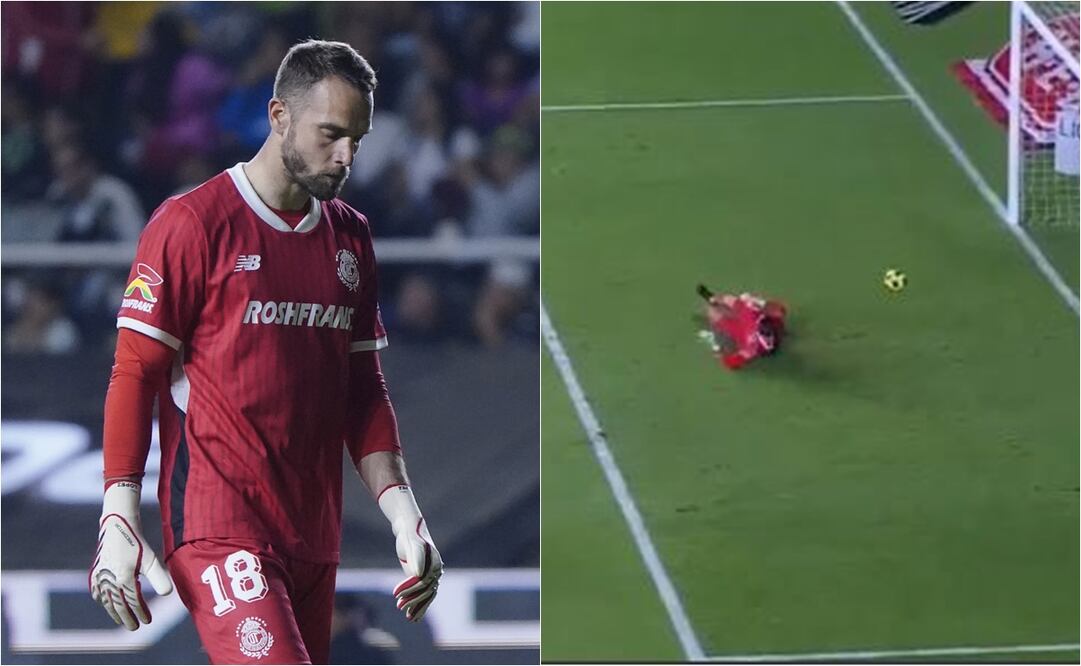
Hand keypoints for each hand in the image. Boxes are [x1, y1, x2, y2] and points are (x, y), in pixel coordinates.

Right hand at [89, 481, 172, 630]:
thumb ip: (159, 578)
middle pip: (118, 606)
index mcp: (124, 578)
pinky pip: (98, 593)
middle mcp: (109, 580)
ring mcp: (100, 578)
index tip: (147, 621)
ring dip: (114, 612)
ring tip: (122, 620)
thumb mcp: (151, 560)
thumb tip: (167, 594)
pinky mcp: (95, 574)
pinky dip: (103, 602)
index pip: (133, 602)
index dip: (140, 613)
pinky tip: (108, 605)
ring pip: (107, 601)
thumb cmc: (137, 543)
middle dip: (127, 618)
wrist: (118, 527)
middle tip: (135, 627)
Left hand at [391, 517, 443, 621]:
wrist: (410, 530)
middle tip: (398, 607)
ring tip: (408, 618)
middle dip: (412, 600)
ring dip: (417, 606)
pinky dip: (420, 605)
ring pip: (428, 595)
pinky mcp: (425, 578)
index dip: (410, 589)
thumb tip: (418, 574)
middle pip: (426, 590)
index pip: (423, 581)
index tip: (395, 594)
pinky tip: (413, 615)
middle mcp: (436, 570)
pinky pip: (426, 595)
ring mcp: (432, 575)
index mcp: (435, 562)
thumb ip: (416, 559)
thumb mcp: (412, 545)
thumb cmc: (410, 536)